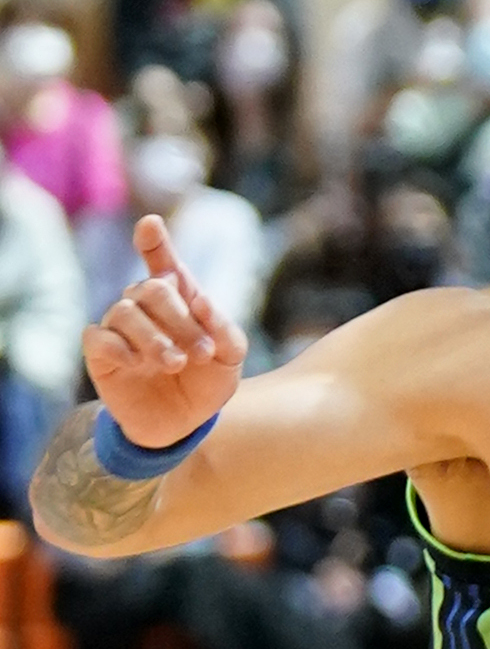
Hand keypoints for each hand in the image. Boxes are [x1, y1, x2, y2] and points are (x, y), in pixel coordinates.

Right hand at [84, 215, 246, 449]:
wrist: (184, 423)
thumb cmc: (207, 382)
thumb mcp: (231, 358)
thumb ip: (225, 329)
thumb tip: (203, 301)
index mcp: (178, 299)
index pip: (163, 263)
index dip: (155, 242)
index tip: (150, 225)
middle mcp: (145, 306)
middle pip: (152, 289)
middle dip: (181, 319)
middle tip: (202, 353)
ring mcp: (119, 327)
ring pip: (125, 312)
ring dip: (156, 339)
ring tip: (176, 363)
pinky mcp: (99, 352)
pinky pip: (99, 337)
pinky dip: (122, 348)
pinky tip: (140, 364)